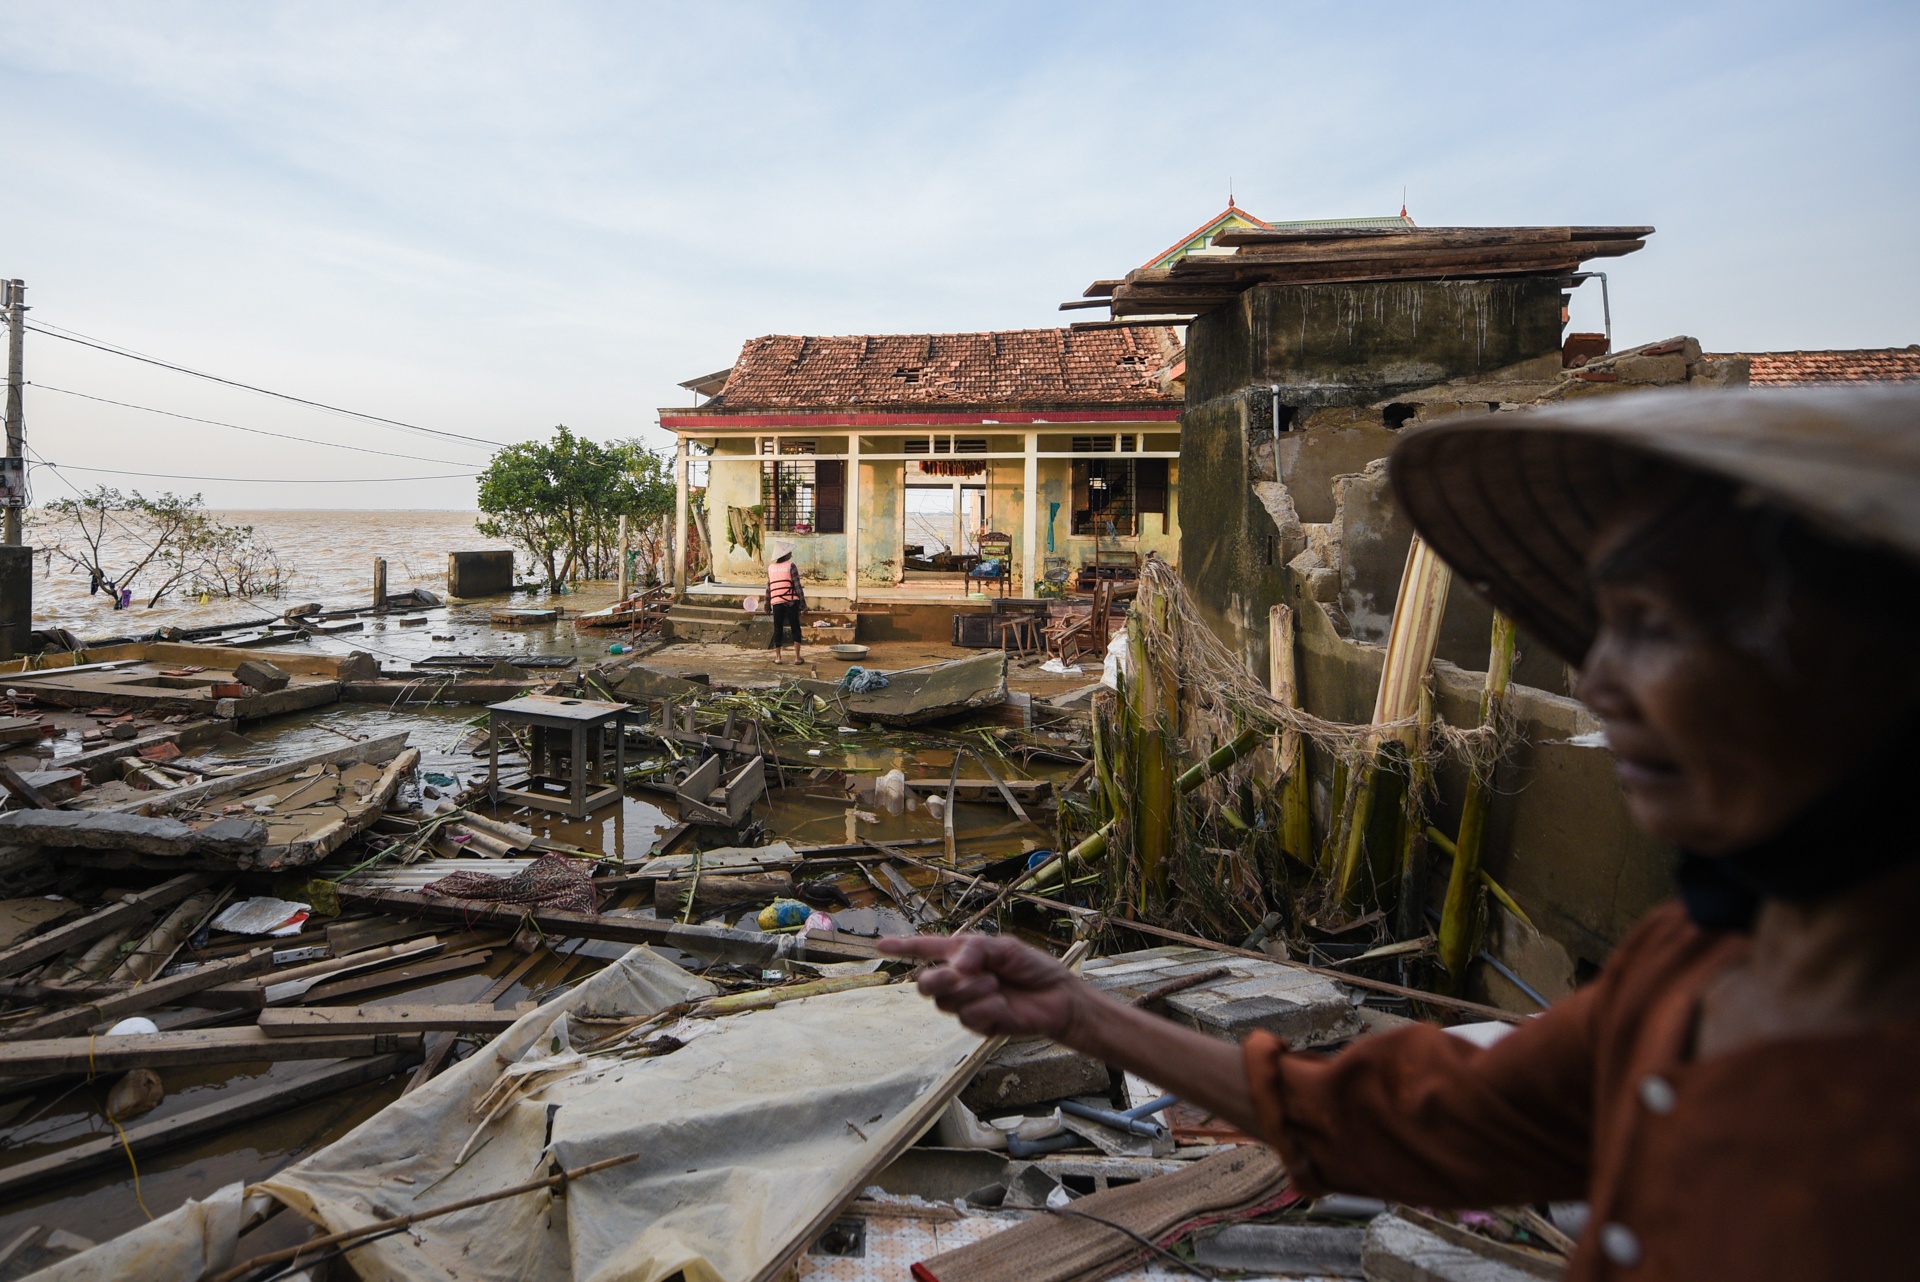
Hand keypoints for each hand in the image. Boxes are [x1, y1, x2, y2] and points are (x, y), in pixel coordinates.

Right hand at [878, 933, 1090, 1040]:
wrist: (1058, 997)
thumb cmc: (1032, 968)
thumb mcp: (1006, 948)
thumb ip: (977, 950)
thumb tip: (956, 965)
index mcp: (962, 955)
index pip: (926, 949)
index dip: (902, 947)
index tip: (880, 945)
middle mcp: (959, 980)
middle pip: (926, 984)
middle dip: (938, 979)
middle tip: (964, 975)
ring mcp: (967, 1004)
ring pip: (946, 1002)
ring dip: (971, 992)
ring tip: (995, 986)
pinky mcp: (980, 1025)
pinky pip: (968, 1017)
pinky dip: (986, 1008)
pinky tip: (1002, 1005)